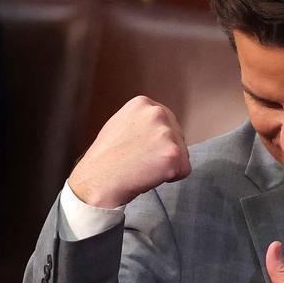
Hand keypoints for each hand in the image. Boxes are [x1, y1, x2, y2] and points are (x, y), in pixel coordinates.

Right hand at [69, 96, 190, 207]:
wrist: (98, 179)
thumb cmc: (107, 157)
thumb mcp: (122, 124)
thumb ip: (144, 121)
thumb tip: (166, 127)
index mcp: (143, 103)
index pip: (168, 123)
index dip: (157, 141)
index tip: (141, 149)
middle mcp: (157, 113)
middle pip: (178, 138)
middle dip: (164, 152)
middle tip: (140, 160)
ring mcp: (166, 133)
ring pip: (182, 154)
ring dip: (167, 165)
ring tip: (143, 167)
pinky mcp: (173, 154)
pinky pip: (184, 170)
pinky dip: (172, 178)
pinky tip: (149, 175)